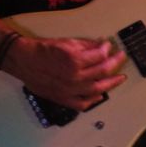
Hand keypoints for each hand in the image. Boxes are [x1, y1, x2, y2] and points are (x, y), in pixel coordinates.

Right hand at [3, 36, 126, 110]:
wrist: (24, 61)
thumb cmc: (43, 51)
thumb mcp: (67, 42)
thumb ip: (87, 46)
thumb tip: (101, 47)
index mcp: (75, 60)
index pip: (100, 55)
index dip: (107, 49)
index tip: (109, 46)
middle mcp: (74, 77)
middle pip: (103, 71)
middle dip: (116, 63)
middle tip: (121, 58)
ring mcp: (69, 90)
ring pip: (97, 89)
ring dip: (111, 83)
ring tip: (119, 78)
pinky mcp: (63, 98)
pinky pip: (82, 104)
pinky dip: (93, 100)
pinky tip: (100, 95)